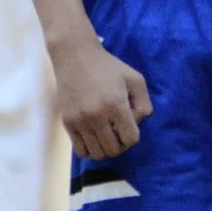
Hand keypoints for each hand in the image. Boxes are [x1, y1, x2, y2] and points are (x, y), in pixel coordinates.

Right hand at [51, 33, 152, 160]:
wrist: (75, 56)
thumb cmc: (108, 67)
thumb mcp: (135, 79)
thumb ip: (144, 104)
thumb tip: (137, 125)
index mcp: (116, 104)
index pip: (130, 139)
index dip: (133, 136)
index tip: (129, 125)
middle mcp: (97, 116)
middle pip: (113, 150)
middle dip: (120, 144)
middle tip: (117, 131)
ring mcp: (80, 121)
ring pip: (96, 154)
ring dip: (105, 148)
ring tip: (105, 135)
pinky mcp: (67, 123)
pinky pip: (80, 151)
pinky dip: (89, 149)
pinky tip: (92, 136)